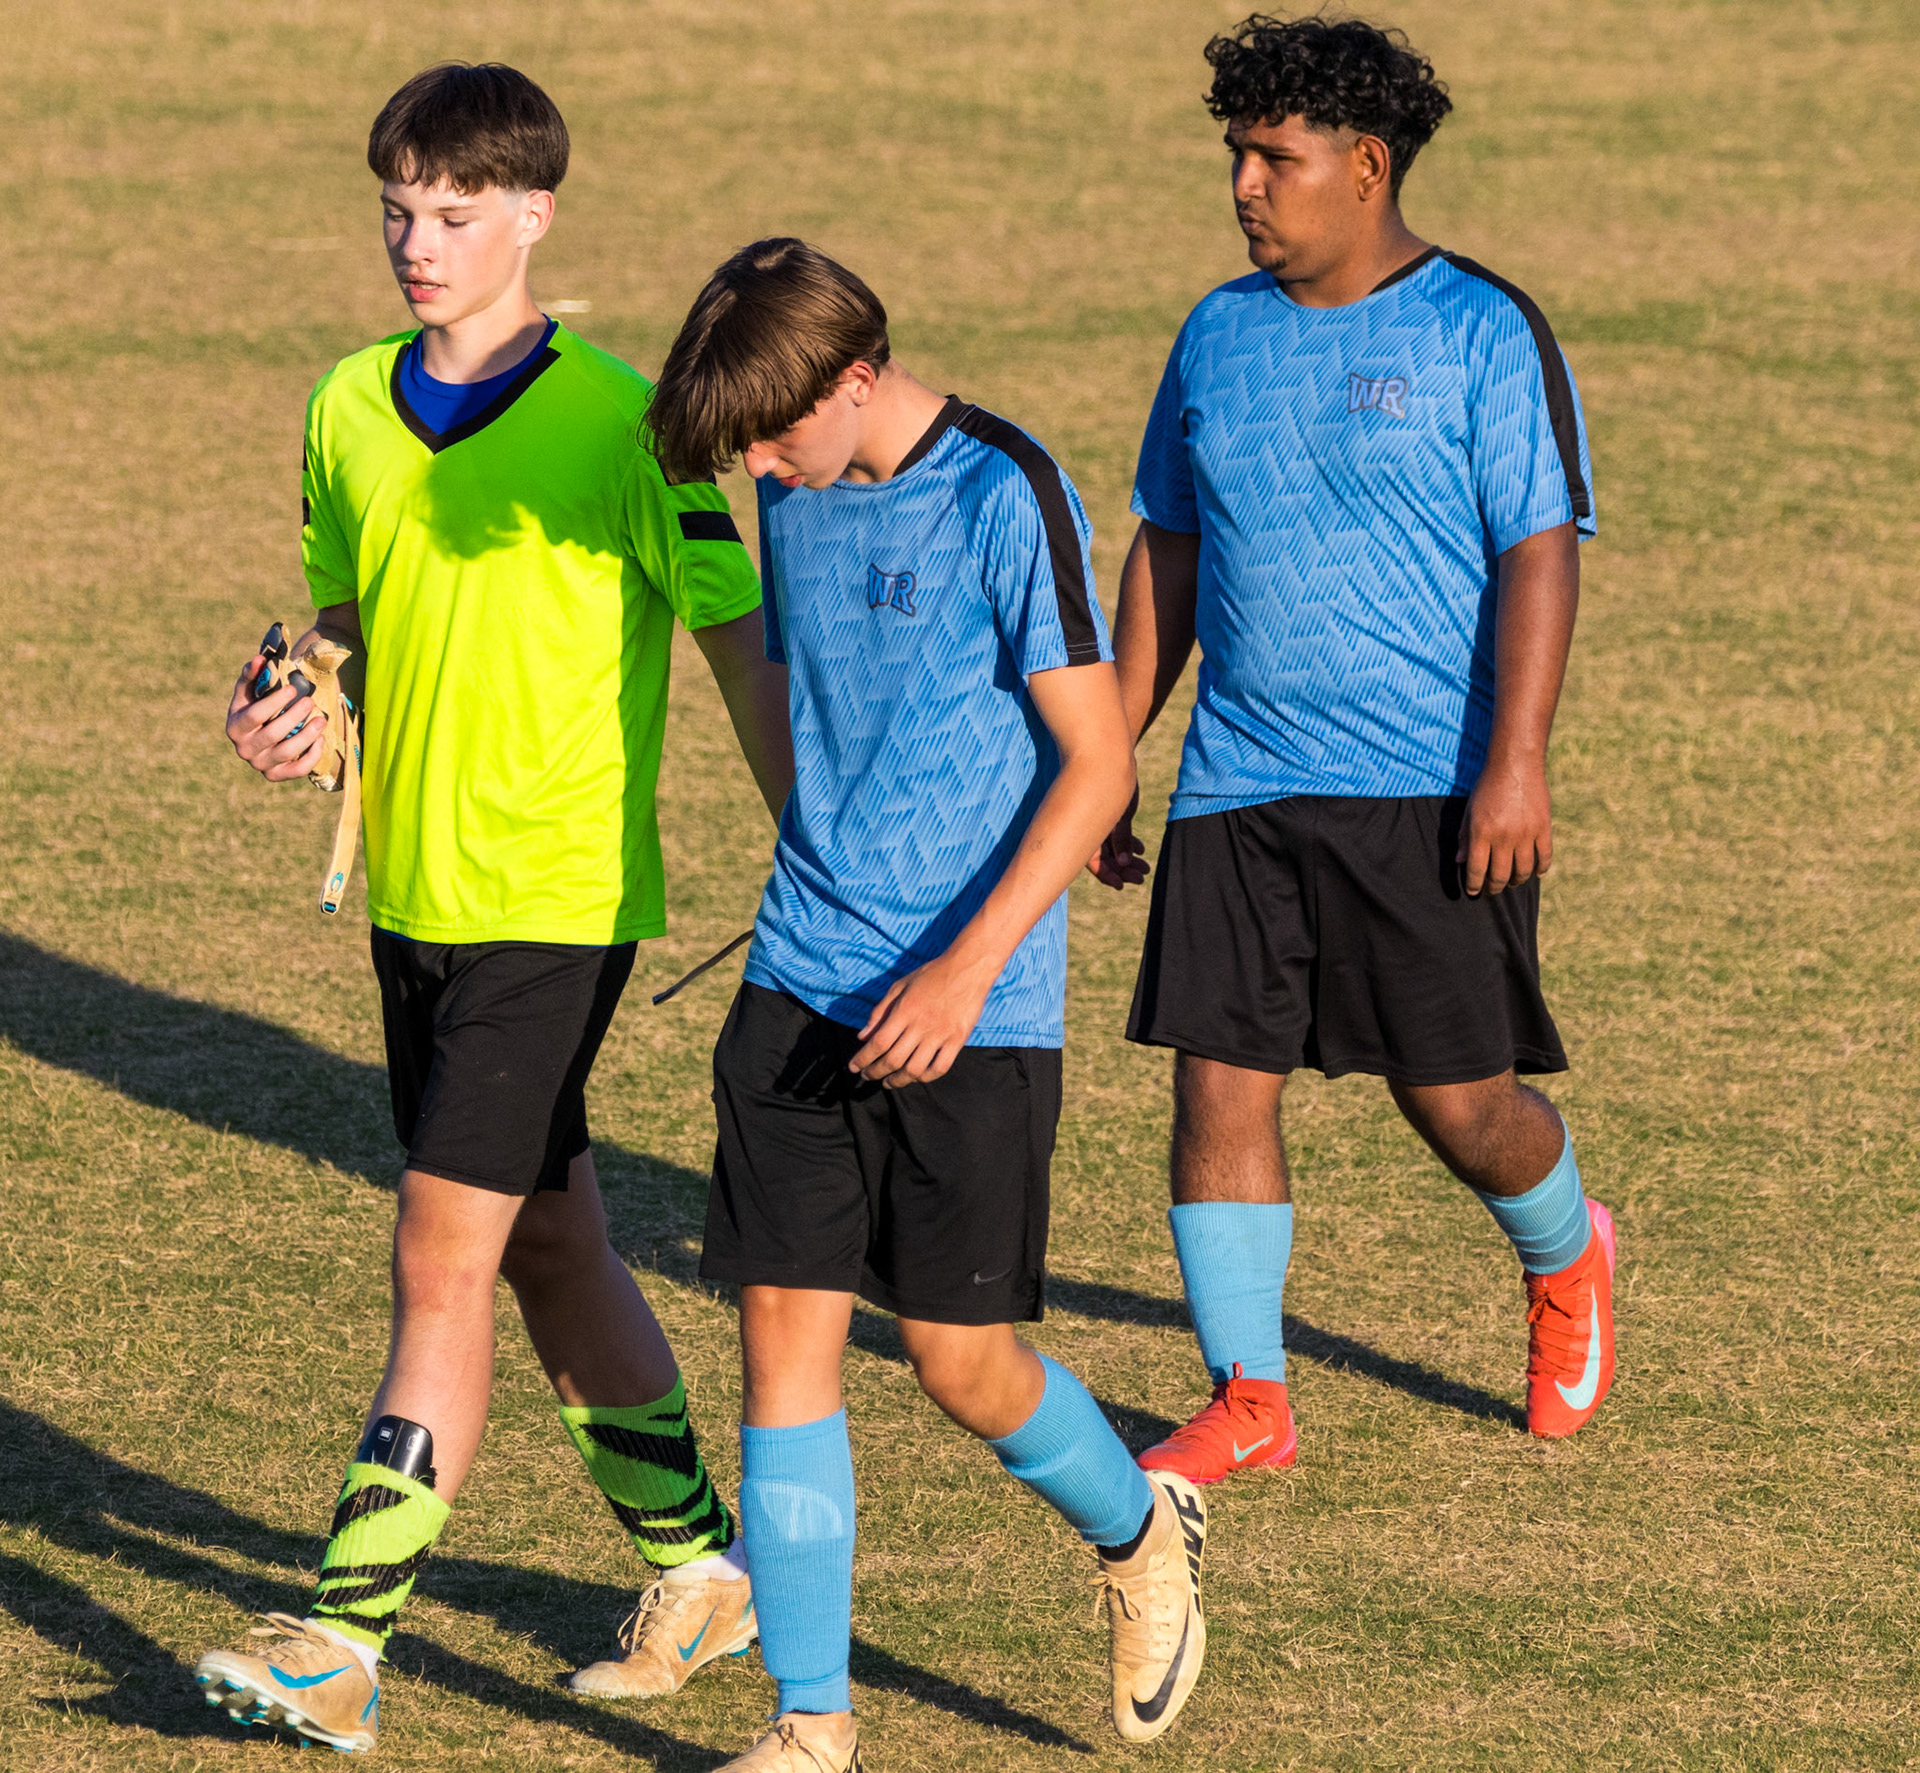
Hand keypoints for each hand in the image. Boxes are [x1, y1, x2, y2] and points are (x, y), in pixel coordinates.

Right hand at [226, 653, 326, 781]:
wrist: (262, 734)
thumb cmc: (256, 706)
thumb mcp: (250, 691)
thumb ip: (253, 674)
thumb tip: (260, 659)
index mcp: (235, 727)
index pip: (254, 716)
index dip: (274, 702)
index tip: (292, 689)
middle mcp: (244, 749)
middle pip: (273, 734)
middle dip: (294, 716)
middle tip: (310, 701)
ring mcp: (261, 765)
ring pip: (287, 752)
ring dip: (307, 735)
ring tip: (322, 719)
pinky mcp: (277, 775)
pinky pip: (298, 770)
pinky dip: (312, 756)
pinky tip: (321, 739)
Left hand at [848, 951, 996, 1087]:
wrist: (968, 968)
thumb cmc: (931, 975)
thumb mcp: (899, 986)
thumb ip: (880, 1012)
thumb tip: (862, 1037)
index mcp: (905, 1010)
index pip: (878, 1042)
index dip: (863, 1059)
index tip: (853, 1067)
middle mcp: (921, 1025)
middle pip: (893, 1059)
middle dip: (875, 1072)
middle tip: (867, 1076)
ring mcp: (941, 1034)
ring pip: (915, 1069)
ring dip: (898, 1081)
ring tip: (888, 1082)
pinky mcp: (958, 1040)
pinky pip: (940, 1067)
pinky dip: (926, 1077)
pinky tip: (916, 1077)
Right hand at [1086, 789, 1149, 889]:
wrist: (1113, 756)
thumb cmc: (1113, 782)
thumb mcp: (1120, 814)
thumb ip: (1120, 838)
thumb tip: (1123, 863)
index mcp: (1087, 831)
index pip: (1093, 862)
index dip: (1107, 876)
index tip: (1122, 886)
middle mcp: (1091, 829)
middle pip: (1105, 859)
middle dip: (1122, 870)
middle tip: (1141, 878)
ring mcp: (1100, 823)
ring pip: (1113, 849)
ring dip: (1128, 860)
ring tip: (1145, 868)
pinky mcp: (1111, 816)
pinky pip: (1118, 837)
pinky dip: (1129, 845)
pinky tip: (1142, 850)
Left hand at [1458, 753, 1551, 896]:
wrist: (1515, 765)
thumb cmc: (1487, 787)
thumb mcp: (1470, 811)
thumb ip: (1464, 837)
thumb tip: (1460, 862)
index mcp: (1482, 832)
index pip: (1477, 869)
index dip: (1474, 885)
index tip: (1473, 892)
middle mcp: (1504, 836)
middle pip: (1500, 875)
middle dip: (1494, 887)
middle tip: (1491, 891)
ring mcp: (1526, 833)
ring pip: (1523, 871)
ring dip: (1516, 881)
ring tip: (1511, 882)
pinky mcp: (1543, 828)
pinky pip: (1544, 857)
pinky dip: (1540, 869)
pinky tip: (1535, 873)